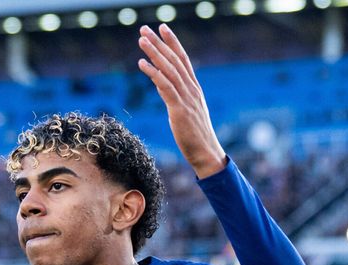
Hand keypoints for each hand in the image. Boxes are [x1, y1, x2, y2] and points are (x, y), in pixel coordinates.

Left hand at [137, 24, 225, 178]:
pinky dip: (153, 73)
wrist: (206, 153)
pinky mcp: (179, 110)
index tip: (163, 28)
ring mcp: (187, 99)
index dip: (173, 43)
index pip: (183, 59)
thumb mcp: (186, 111)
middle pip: (174, 60)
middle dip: (159, 42)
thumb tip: (163, 85)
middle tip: (145, 28)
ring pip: (169, 70)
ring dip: (154, 53)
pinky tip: (142, 63)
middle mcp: (192, 89)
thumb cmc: (195, 135)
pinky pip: (165, 87)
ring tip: (141, 40)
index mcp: (194, 88)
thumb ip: (176, 95)